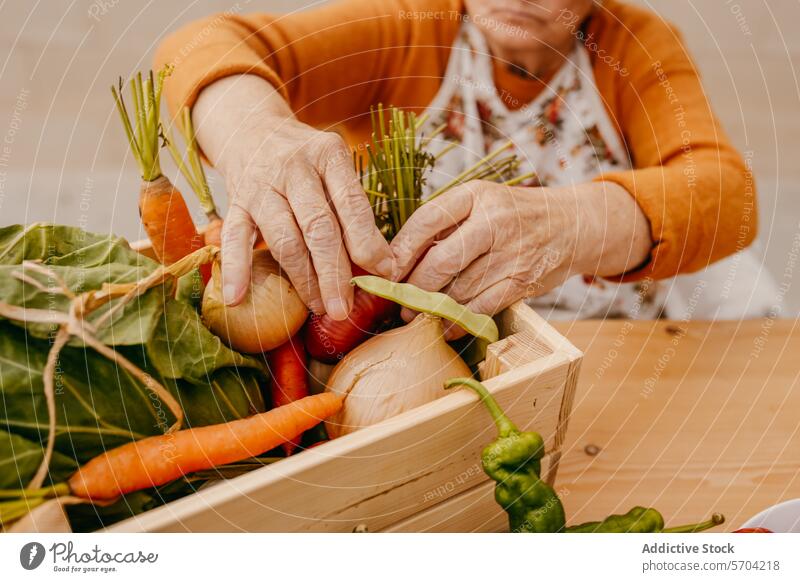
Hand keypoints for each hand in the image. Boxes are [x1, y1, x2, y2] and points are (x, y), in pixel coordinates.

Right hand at [192, 75, 392, 319]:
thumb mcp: (334, 170)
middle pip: (318, 227)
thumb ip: (353, 211)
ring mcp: (262, 185)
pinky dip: (236, 269)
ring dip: (302, 279)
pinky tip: (236, 297)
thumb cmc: (307, 161)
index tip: (383, 274)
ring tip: (319, 307)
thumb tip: (380, 266)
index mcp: (328, 156)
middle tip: (344, 307)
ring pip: (283, 238)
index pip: (351, 204)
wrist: (253, 129)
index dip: (368, 243)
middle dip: (334, 273)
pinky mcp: (236, 202)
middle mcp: (294, 168)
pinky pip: (234, 239)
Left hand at [391, 180, 651, 336]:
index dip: (400, 251)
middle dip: (414, 287)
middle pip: (440, 262)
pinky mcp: (522, 282)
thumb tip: (396, 259)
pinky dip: (457, 322)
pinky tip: (444, 327)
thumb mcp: (479, 202)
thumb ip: (444, 224)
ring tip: (416, 314)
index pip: (426, 222)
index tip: (385, 272)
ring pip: (459, 290)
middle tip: (399, 300)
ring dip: (432, 308)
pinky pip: (480, 308)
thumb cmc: (512, 215)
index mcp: (475, 195)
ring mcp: (511, 253)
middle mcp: (494, 221)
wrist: (570, 225)